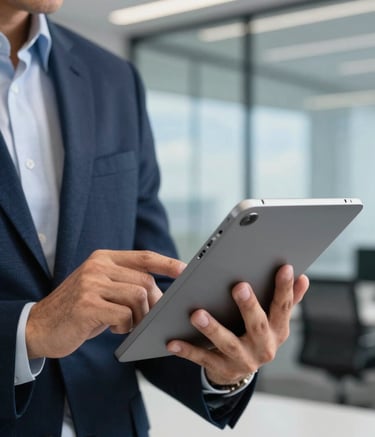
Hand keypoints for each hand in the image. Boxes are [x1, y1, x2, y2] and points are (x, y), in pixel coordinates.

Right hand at [26, 250, 185, 359]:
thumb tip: (159, 293)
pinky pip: (124, 315)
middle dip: (154, 303)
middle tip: (148, 319)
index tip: (185, 270)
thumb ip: (124, 282)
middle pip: (145, 281)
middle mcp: (98, 266)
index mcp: (103, 258)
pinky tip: (113, 329)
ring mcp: (91, 283)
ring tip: (127, 324)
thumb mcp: (100, 288)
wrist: (39, 327)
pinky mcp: (87, 304)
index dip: (167, 263)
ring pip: (138, 296)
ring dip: (139, 317)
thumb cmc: (78, 310)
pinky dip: (125, 326)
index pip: (143, 256)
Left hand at [166, 264, 308, 385]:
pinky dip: (187, 350)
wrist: (240, 369)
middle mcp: (264, 347)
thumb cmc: (257, 333)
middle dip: (249, 306)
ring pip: (227, 343)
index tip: (285, 267)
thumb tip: (303, 278)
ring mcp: (243, 359)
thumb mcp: (275, 320)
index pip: (283, 307)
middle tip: (239, 286)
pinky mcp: (221, 368)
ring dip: (213, 328)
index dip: (285, 288)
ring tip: (197, 314)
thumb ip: (288, 300)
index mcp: (278, 330)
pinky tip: (173, 341)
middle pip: (257, 325)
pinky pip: (202, 358)